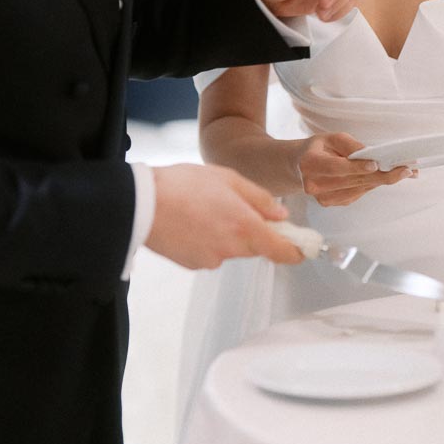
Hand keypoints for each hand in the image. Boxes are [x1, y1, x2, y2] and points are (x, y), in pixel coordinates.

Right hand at [146, 163, 303, 268]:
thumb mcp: (228, 179)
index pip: (282, 251)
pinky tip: (192, 221)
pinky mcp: (192, 264)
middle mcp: (231, 249)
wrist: (140, 203)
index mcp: (245, 227)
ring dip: (227, 233)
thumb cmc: (183, 185)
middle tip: (235, 206)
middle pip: (255, 246)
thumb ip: (259, 198)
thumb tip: (281, 215)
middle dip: (252, 230)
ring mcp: (211, 260)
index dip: (296, 251)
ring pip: (231, 249)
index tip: (303, 248)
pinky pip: (211, 253)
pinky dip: (207, 239)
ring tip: (204, 209)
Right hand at [296, 133, 415, 206]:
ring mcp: (322, 198)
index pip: (336, 167)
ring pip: (359, 189)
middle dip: (382, 175)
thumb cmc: (318, 149)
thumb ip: (350, 145)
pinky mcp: (331, 203)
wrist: (298, 166)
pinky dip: (372, 185)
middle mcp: (313, 184)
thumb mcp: (331, 138)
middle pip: (353, 181)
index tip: (376, 164)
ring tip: (404, 172)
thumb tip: (372, 154)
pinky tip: (385, 177)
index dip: (357, 167)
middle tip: (406, 170)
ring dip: (382, 181)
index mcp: (309, 163)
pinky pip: (357, 194)